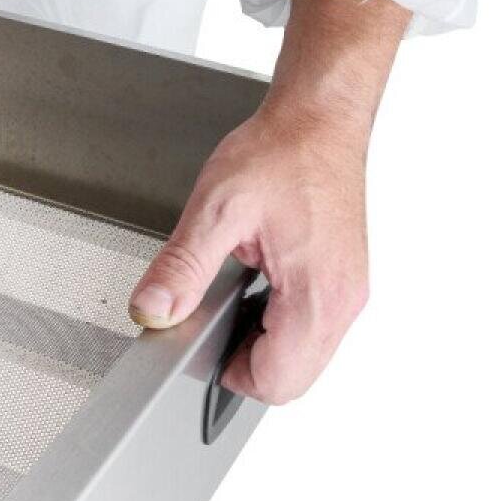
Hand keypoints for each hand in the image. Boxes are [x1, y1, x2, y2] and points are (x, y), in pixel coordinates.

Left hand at [129, 0, 409, 404]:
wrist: (318, 118)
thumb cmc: (281, 153)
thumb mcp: (216, 210)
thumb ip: (181, 267)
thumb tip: (153, 309)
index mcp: (318, 294)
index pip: (278, 382)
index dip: (231, 375)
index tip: (203, 343)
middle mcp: (344, 300)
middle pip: (294, 380)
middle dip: (247, 363)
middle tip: (214, 320)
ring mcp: (348, 291)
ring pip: (306, 356)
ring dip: (265, 343)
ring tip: (236, 298)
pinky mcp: (344, 278)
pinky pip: (313, 328)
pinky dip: (281, 323)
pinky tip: (257, 287)